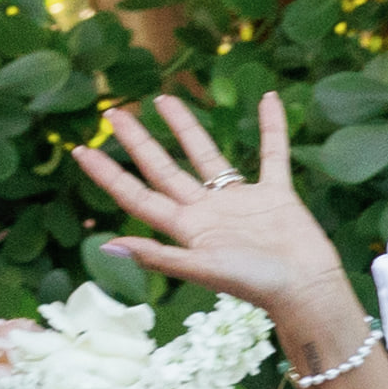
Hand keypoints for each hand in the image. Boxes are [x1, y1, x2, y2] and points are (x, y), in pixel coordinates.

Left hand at [85, 91, 352, 352]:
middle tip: (113, 113)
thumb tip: (108, 245)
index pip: (137, 195)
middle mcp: (207, 211)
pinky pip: (272, 153)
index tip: (81, 150)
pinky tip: (268, 98)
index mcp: (186, 229)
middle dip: (138, 141)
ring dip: (186, 127)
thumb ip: (159, 256)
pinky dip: (272, 128)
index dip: (107, 175)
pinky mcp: (275, 194)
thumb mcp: (203, 269)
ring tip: (165, 98)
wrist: (307, 289)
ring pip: (207, 155)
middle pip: (163, 168)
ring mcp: (240, 201)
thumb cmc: (256, 284)